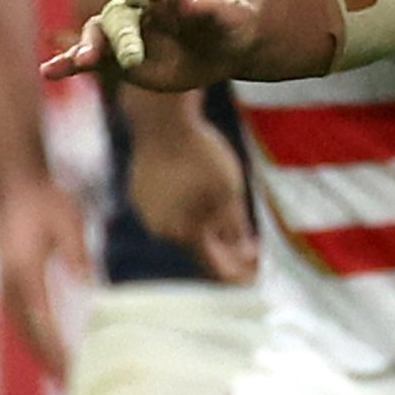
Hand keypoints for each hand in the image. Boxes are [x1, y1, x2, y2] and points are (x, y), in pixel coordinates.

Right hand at [0, 168, 87, 376]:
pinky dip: (36, 340)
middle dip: (50, 363)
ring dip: (41, 355)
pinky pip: (23, 320)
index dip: (58, 352)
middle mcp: (11, 285)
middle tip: (71, 389)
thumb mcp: (69, 221)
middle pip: (30, 335)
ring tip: (61, 379)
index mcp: (25, 273)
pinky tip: (50, 350)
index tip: (74, 373)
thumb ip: (78, 254)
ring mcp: (7, 286)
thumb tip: (89, 287)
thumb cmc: (45, 201)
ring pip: (24, 331)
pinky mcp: (10, 283)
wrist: (15, 186)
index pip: (43, 323)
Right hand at [48, 0, 253, 93]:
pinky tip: (48, 72)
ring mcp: (125, 31)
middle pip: (119, 14)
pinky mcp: (118, 58)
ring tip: (79, 62)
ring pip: (98, 35)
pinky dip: (67, 64)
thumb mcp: (233, 15)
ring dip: (86, 48)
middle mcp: (137, 4)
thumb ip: (214, 8)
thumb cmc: (232, 21)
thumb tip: (196, 4)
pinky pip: (90, 60)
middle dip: (121, 35)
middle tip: (130, 58)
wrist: (225, 43)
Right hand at [122, 97, 257, 282]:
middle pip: (198, 247)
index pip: (214, 265)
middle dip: (224, 249)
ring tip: (225, 216)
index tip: (256, 270)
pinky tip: (197, 192)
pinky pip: (167, 210)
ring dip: (204, 227)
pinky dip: (185, 208)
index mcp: (185, 233)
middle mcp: (161, 230)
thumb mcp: (229, 191)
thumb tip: (242, 251)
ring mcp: (146, 212)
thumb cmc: (200, 155)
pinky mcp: (138, 194)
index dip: (237, 272)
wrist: (161, 122)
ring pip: (181, 228)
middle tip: (249, 245)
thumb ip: (235, 226)